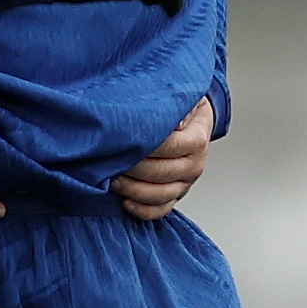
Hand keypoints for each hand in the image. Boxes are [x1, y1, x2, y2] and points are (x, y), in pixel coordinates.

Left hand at [113, 97, 214, 220]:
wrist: (196, 121)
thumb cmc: (183, 109)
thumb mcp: (183, 97)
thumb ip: (176, 105)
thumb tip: (174, 120)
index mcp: (197, 140)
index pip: (169, 146)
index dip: (143, 145)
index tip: (120, 140)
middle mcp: (194, 164)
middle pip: (161, 172)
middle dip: (131, 168)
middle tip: (109, 160)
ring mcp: (185, 183)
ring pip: (160, 195)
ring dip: (132, 190)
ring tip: (112, 179)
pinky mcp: (176, 195)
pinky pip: (160, 210)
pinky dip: (142, 210)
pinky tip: (126, 201)